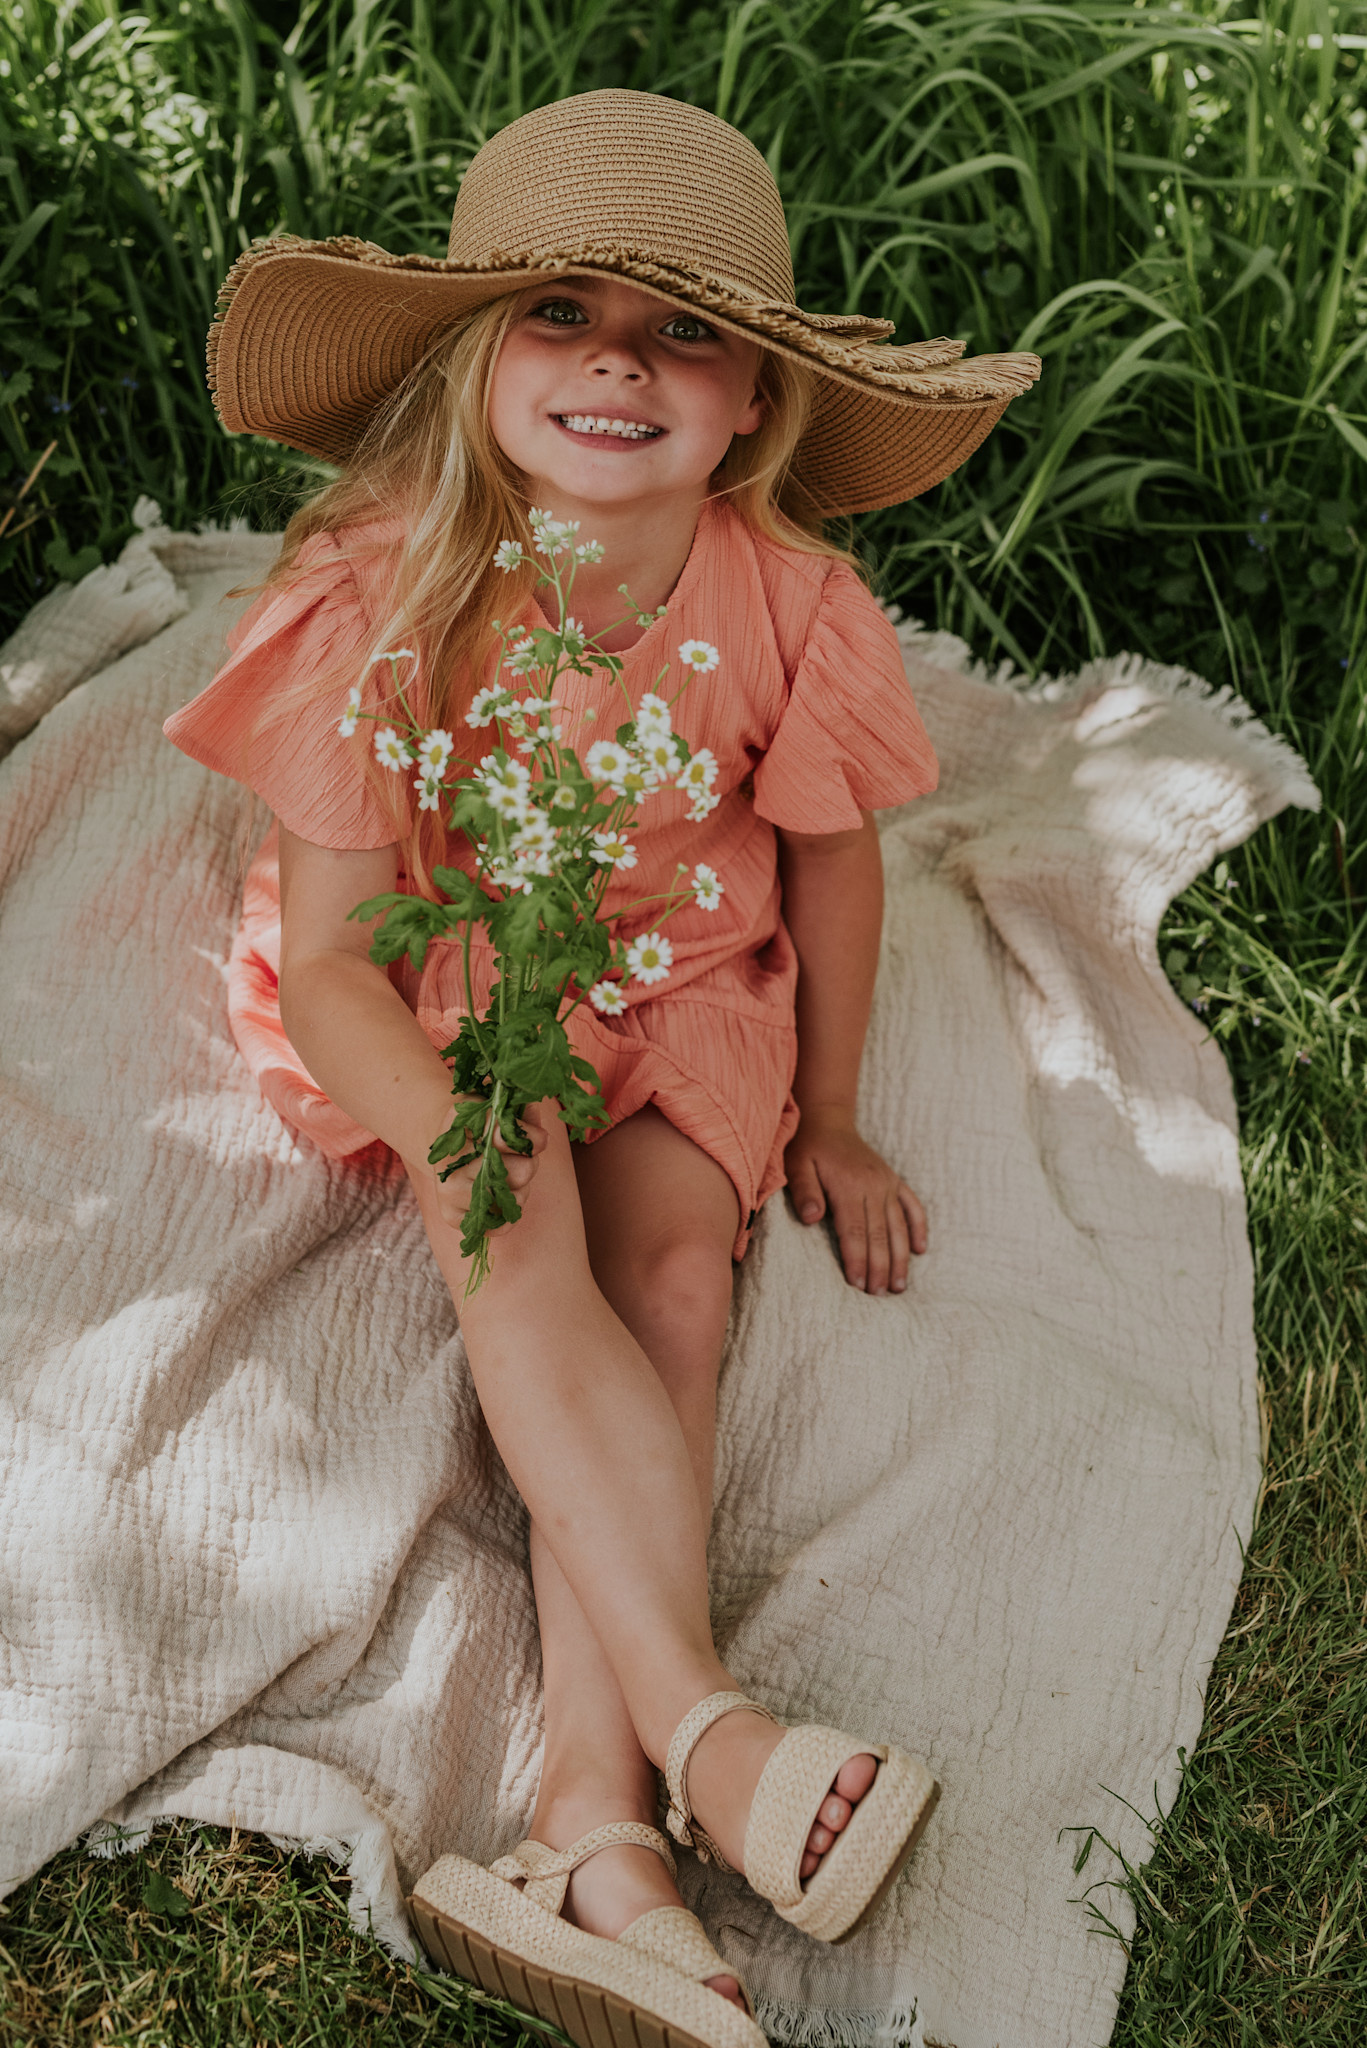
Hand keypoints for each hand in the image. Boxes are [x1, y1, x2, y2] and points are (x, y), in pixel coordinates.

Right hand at [409, 1097, 549, 1235]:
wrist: (448, 1150)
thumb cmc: (480, 1126)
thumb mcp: (496, 1107)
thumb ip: (518, 1108)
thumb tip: (535, 1114)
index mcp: (459, 1122)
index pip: (509, 1135)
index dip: (531, 1137)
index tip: (536, 1138)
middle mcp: (449, 1158)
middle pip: (523, 1171)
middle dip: (529, 1163)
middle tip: (518, 1157)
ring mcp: (448, 1190)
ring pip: (516, 1197)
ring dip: (521, 1187)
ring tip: (504, 1175)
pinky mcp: (451, 1216)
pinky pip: (503, 1223)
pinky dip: (510, 1211)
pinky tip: (498, 1195)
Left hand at [784, 1106, 926, 1294]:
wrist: (827, 1120)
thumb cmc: (807, 1147)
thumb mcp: (796, 1166)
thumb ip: (804, 1192)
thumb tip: (810, 1219)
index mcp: (849, 1186)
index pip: (855, 1232)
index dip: (857, 1260)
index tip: (858, 1285)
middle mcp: (873, 1186)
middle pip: (880, 1235)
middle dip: (881, 1268)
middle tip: (880, 1295)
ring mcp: (887, 1184)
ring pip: (898, 1227)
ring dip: (901, 1258)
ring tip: (900, 1286)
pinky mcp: (894, 1181)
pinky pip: (912, 1207)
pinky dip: (918, 1228)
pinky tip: (920, 1250)